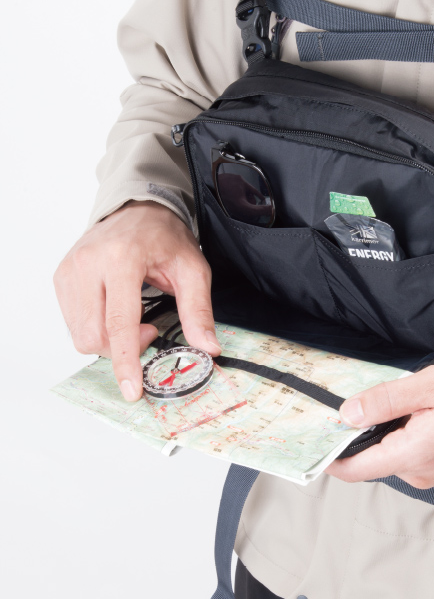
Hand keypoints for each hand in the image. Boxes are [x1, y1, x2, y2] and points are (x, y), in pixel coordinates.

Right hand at [54, 201, 220, 400]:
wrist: (138, 209)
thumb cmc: (165, 238)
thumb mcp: (193, 270)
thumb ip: (199, 311)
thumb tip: (208, 348)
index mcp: (121, 259)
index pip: (118, 323)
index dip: (126, 361)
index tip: (132, 389)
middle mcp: (88, 264)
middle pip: (95, 336)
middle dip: (124, 350)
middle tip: (150, 331)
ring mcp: (70, 271)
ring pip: (80, 334)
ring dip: (110, 342)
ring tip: (134, 319)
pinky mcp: (62, 278)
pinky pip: (74, 323)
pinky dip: (97, 329)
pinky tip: (117, 313)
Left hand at [325, 352, 433, 488]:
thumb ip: (387, 401)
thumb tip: (348, 414)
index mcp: (415, 454)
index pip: (355, 470)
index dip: (330, 454)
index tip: (315, 435)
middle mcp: (422, 472)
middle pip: (372, 457)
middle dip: (364, 430)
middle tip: (371, 394)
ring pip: (393, 451)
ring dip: (390, 427)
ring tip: (411, 396)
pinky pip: (413, 450)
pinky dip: (408, 430)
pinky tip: (426, 407)